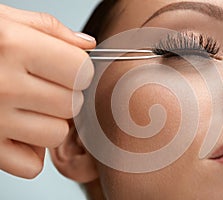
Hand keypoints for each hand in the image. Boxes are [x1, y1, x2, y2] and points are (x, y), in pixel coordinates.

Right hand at [0, 4, 95, 177]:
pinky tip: (17, 131)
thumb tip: (86, 44)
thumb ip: (49, 29)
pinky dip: (30, 152)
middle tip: (43, 86)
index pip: (81, 71)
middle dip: (65, 95)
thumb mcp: (1, 19)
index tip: (68, 68)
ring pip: (57, 135)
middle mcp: (3, 86)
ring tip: (28, 107)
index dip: (79, 69)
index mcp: (13, 47)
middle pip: (72, 104)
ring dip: (50, 123)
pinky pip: (32, 165)